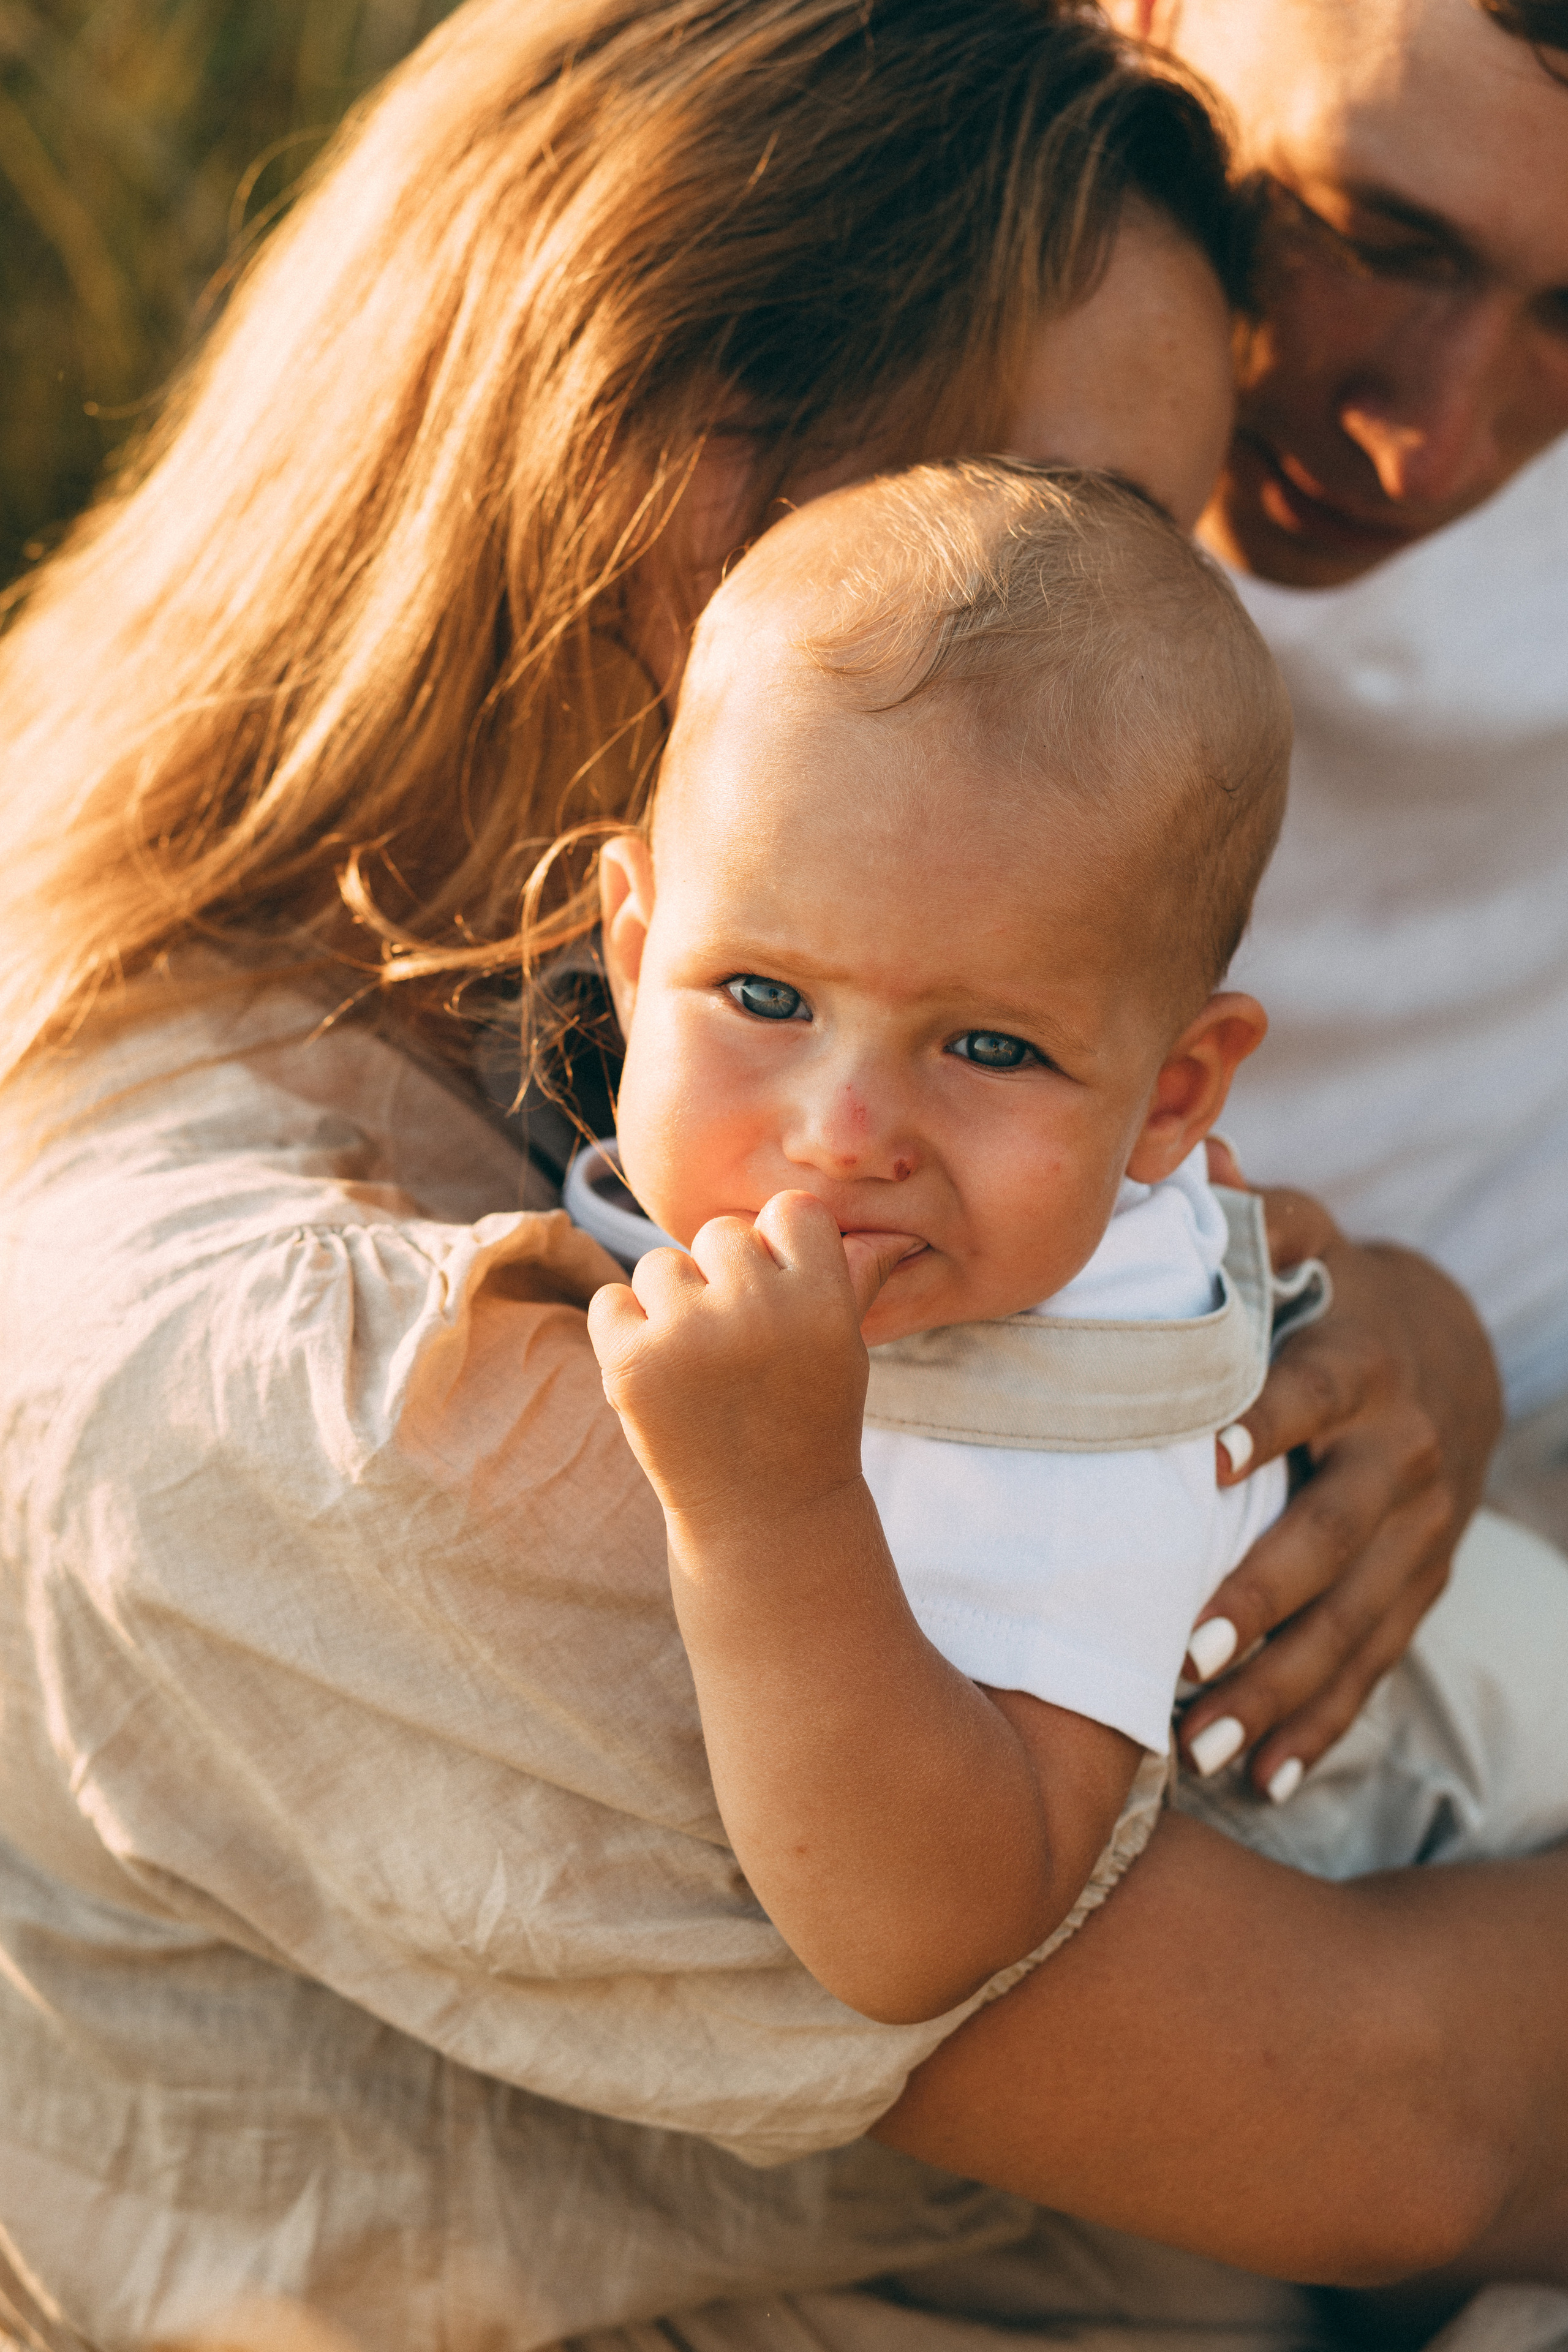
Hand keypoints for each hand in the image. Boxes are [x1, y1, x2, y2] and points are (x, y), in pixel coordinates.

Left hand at [586, 1192, 909, 1536]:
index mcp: (822, 1300)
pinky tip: (658, 1374)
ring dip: (671, 1305)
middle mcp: (758, 1310)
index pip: (793, 1211)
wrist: (763, 1519)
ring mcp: (688, 1336)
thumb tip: (892, 1230)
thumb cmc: (809, 1422)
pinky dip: (624, 1330)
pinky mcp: (629, 1364)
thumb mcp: (842, 1350)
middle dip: (722, 1278)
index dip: (781, 1248)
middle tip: (739, 1346)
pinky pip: (610, 1300)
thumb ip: (851, 1279)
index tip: (780, 1297)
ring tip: (699, 1366)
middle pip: (720, 1234)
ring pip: (660, 1264)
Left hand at [1179, 1148, 1502, 1798]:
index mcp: (1359, 1362)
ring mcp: (1417, 1533)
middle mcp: (1399, 1454)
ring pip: (1353, 1621)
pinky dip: (1324, 1723)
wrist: (1446, 1348)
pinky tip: (1266, 1776)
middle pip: (1333, 1533)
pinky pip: (1373, 1664)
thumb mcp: (1299, 1236)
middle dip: (1263, 1597)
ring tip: (1205, 1748)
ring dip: (1282, 1688)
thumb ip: (1245, 1211)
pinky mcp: (1417, 1587)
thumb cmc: (1328, 1289)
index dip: (1265, 1423)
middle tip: (1188, 1653)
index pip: (1312, 1395)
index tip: (1207, 1462)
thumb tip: (1196, 1152)